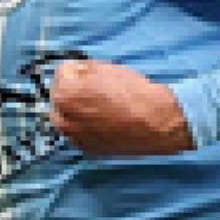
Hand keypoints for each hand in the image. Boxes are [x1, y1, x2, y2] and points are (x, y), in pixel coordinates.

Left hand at [50, 59, 190, 154]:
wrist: (159, 126)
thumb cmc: (136, 94)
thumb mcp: (108, 69)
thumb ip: (84, 69)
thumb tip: (76, 71)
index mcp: (65, 95)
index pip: (62, 72)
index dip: (80, 68)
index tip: (93, 72)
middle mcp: (63, 119)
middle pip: (61, 96)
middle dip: (73, 89)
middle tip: (96, 89)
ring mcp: (73, 138)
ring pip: (67, 116)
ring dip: (77, 108)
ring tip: (101, 105)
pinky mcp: (86, 150)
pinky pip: (79, 132)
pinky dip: (87, 125)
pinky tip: (106, 122)